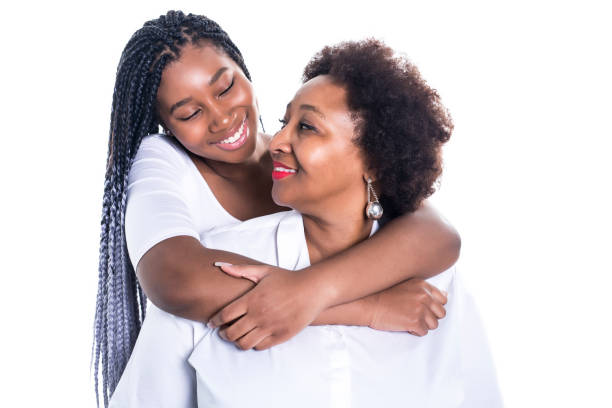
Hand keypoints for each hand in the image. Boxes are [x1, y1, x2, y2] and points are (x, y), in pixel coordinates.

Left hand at [209, 264, 328, 350]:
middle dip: (224, 334)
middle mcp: (258, 315)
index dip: (215, 321)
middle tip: (223, 331)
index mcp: (252, 299)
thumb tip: (221, 266)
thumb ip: (241, 270)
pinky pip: (260, 346)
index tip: (212, 323)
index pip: (225, 315)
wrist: (312, 289)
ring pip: (244, 343)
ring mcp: (269, 327)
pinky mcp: (280, 336)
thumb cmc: (287, 279)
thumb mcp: (264, 271)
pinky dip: (254, 344)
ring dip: (237, 341)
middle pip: (231, 333)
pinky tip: (254, 337)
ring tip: (238, 336)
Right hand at [368, 279, 446, 335]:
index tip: (423, 308)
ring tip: (408, 320)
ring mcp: (420, 309)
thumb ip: (425, 290)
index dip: (434, 307)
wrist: (369, 304)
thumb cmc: (384, 295)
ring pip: (434, 324)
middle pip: (441, 313)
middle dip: (430, 317)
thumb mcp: (407, 285)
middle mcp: (424, 296)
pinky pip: (423, 332)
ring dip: (422, 325)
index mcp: (423, 286)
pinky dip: (414, 331)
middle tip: (415, 315)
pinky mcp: (415, 322)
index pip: (443, 299)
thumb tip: (445, 295)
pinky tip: (404, 325)